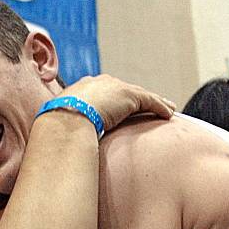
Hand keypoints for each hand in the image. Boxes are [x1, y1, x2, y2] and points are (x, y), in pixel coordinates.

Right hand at [59, 74, 174, 132]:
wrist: (66, 119)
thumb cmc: (59, 126)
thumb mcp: (62, 125)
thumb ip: (68, 128)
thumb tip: (63, 145)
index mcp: (82, 89)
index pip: (103, 92)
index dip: (113, 101)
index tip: (119, 109)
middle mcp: (99, 83)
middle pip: (123, 91)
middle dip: (135, 99)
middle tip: (145, 108)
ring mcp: (115, 88)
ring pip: (140, 95)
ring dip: (154, 102)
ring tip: (166, 110)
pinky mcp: (129, 95)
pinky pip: (150, 101)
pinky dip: (160, 107)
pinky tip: (169, 115)